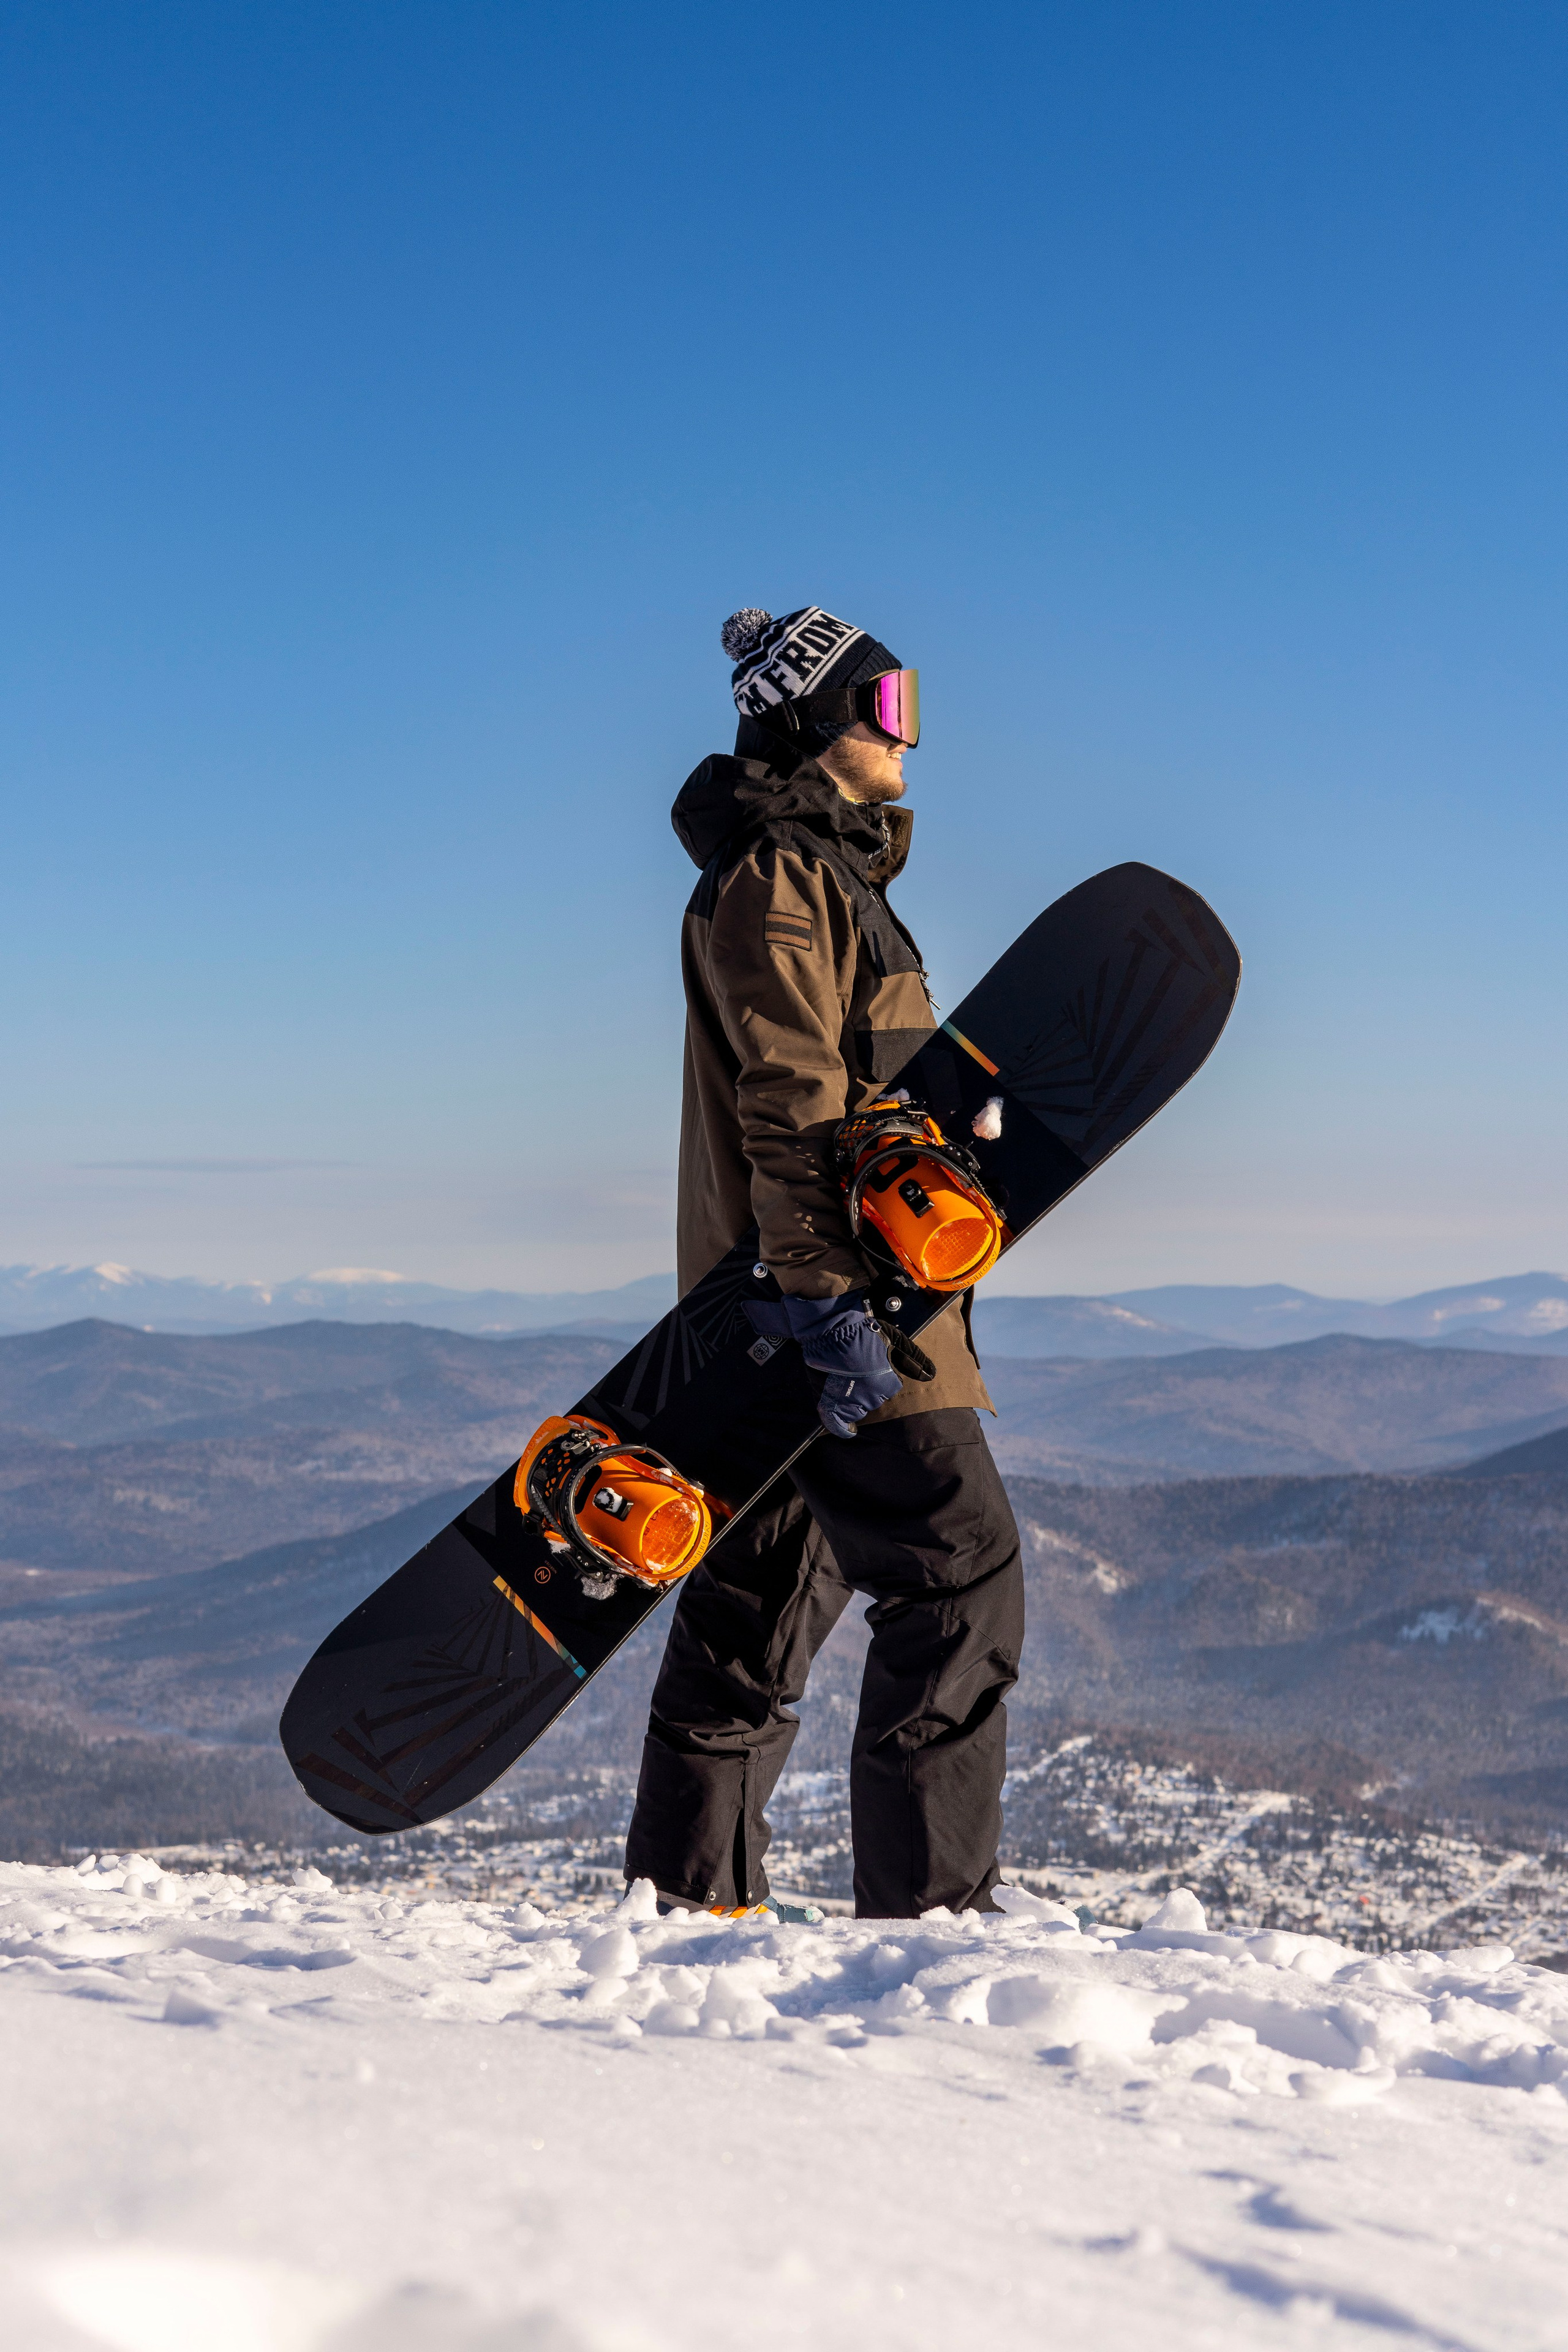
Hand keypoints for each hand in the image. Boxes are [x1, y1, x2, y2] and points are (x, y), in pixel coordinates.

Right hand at [782, 1293, 901, 1437]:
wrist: (832, 1330)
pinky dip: (841, 1428)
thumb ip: (913, 1358)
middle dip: (870, 1387)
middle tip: (860, 1370)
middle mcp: (871, 1396)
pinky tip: (847, 1431)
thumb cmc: (864, 1332)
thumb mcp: (895, 1340)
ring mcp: (850, 1400)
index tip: (874, 1365)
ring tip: (850, 1385)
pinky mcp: (831, 1401)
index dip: (883, 1376)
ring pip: (859, 1409)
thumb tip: (930, 1375)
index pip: (890, 1388)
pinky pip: (837, 1422)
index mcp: (887, 1383)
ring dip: (857, 1400)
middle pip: (875, 1399)